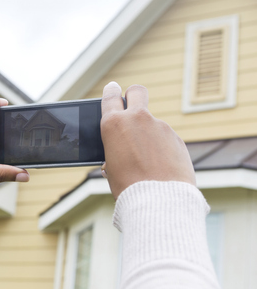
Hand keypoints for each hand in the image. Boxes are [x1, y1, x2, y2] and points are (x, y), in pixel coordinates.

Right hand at [100, 82, 195, 198]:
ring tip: (146, 163)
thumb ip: (115, 151)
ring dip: (149, 136)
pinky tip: (160, 168)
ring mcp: (161, 127)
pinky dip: (162, 150)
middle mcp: (138, 119)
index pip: (111, 96)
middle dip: (133, 95)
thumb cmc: (128, 187)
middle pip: (137, 91)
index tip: (113, 89)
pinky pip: (165, 140)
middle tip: (131, 105)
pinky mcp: (177, 139)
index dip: (111, 91)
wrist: (158, 200)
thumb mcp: (111, 168)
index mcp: (114, 125)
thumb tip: (121, 152)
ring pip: (152, 124)